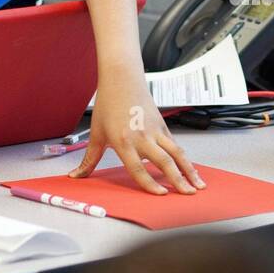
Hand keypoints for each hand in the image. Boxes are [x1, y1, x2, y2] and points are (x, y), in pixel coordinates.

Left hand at [69, 76, 204, 195]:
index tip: (160, 195)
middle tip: (188, 194)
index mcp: (123, 141)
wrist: (121, 78)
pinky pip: (175, 145)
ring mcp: (154, 130)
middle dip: (178, 180)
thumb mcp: (96, 133)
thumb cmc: (108, 103)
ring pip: (176, 153)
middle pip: (163, 162)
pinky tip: (190, 169)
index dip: (150, 183)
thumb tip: (75, 176)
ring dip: (189, 170)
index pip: (138, 168)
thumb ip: (89, 159)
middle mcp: (141, 137)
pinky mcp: (162, 126)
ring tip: (198, 185)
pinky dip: (185, 158)